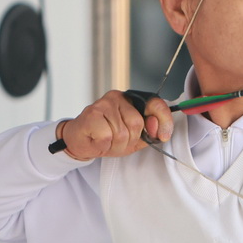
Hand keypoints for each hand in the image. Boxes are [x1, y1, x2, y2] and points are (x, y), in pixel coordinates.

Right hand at [58, 90, 172, 160]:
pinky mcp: (91, 113)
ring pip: (122, 132)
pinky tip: (97, 140)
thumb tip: (158, 128)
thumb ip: (149, 133)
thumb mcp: (134, 139)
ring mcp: (104, 104)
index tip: (164, 136)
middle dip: (129, 140)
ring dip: (115, 145)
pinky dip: (103, 145)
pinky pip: (107, 136)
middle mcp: (118, 97)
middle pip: (137, 123)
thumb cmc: (106, 138)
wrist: (78, 141)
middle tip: (117, 142)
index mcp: (131, 100)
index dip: (164, 120)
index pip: (155, 103)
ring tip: (106, 141)